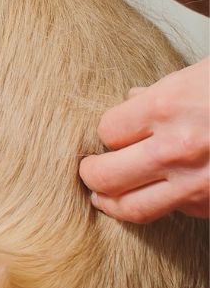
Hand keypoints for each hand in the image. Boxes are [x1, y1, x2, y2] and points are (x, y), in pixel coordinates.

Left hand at [81, 59, 209, 223]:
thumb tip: (132, 99)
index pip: (107, 131)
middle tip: (89, 172)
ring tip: (104, 197)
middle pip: (106, 175)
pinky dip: (167, 206)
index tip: (111, 134)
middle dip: (91, 174)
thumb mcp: (200, 75)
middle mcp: (177, 148)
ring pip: (133, 208)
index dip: (107, 134)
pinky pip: (179, 212)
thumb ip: (162, 92)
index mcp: (167, 107)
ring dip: (112, 203)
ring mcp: (199, 183)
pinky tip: (162, 195)